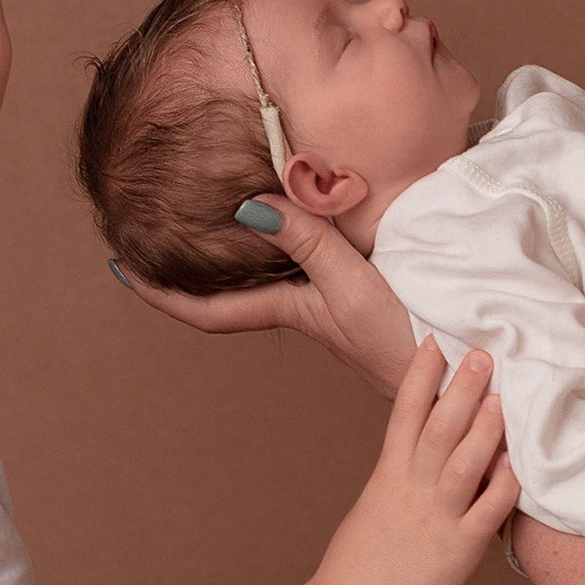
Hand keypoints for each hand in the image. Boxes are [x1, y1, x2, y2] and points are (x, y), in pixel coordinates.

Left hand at [111, 198, 419, 396]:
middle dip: (191, 269)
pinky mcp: (368, 291)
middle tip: (154, 231)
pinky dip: (290, 237)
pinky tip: (304, 214)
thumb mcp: (355, 286)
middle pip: (233, 291)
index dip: (162, 294)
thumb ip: (309, 242)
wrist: (465, 377)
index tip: (120, 270)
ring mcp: (337, 303)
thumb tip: (247, 208)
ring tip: (214, 214)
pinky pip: (310, 260)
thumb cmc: (407, 340)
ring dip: (239, 251)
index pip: (209, 309)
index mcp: (293, 310)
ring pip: (271, 273)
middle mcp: (306, 308)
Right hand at [310, 338, 519, 584]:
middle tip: (483, 354)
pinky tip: (518, 462)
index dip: (420, 375)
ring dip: (485, 427)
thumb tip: (420, 450)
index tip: (435, 341)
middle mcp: (412, 488)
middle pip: (439, 427)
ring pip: (465, 461)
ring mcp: (437, 517)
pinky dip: (504, 485)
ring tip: (502, 397)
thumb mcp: (375, 503)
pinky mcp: (460, 549)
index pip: (405, 412)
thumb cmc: (360, 562)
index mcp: (388, 474)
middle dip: (461, 387)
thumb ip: (400, 475)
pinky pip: (488, 510)